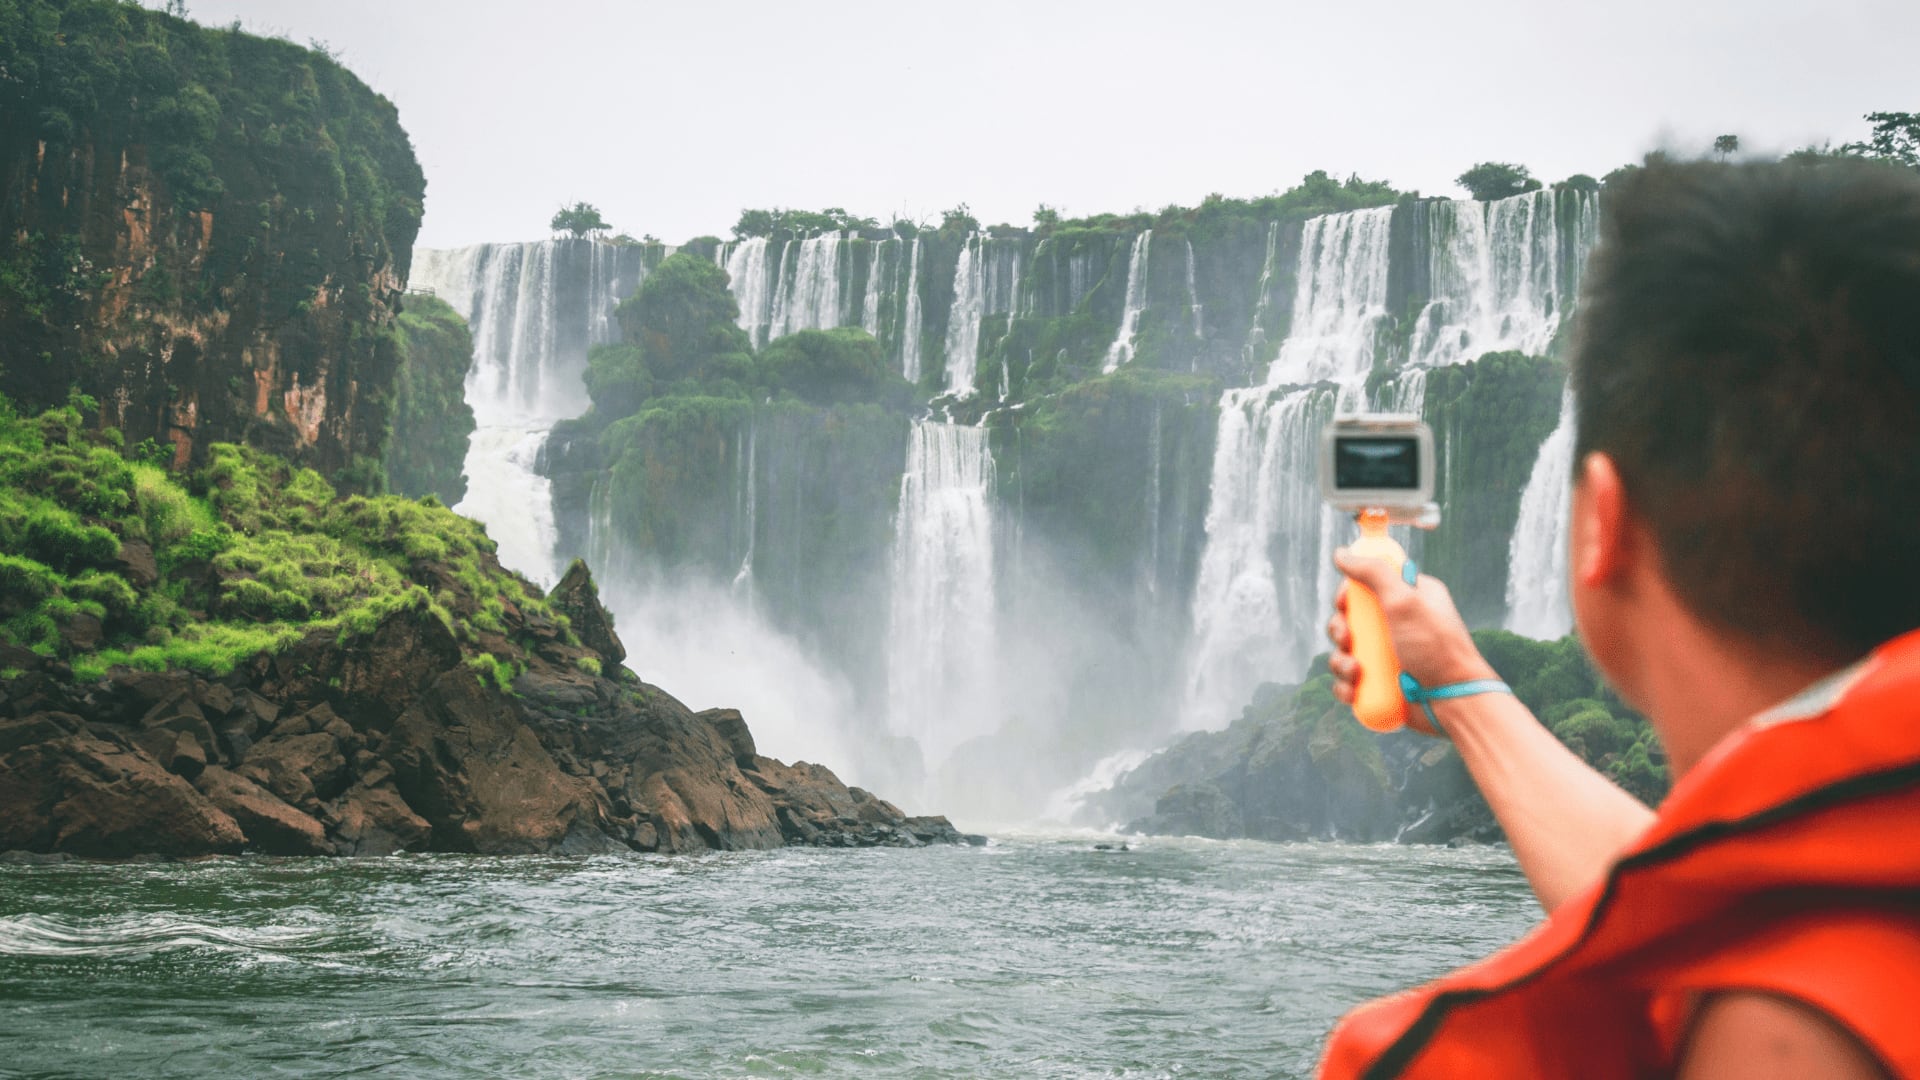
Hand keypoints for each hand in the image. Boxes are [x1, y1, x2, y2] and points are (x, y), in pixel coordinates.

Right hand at [1324, 550, 1496, 725]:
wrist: (1453, 702)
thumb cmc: (1437, 649)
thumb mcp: (1405, 601)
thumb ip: (1374, 573)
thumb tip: (1342, 553)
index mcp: (1409, 598)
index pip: (1368, 584)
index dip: (1349, 593)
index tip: (1345, 603)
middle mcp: (1398, 624)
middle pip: (1350, 619)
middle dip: (1340, 630)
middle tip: (1347, 639)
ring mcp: (1389, 655)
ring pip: (1346, 651)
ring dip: (1340, 661)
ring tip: (1355, 671)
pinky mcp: (1381, 683)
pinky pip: (1350, 680)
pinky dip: (1345, 685)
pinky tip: (1353, 689)